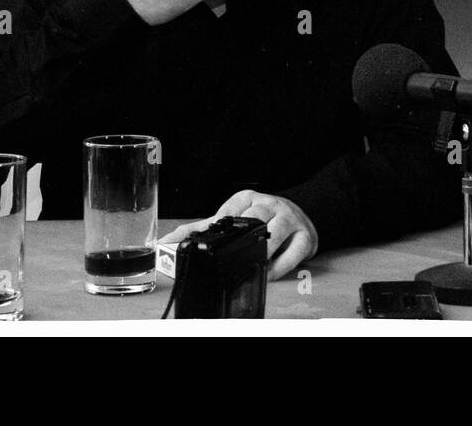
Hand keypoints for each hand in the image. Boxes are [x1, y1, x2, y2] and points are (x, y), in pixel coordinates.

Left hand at [161, 190, 318, 280]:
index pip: (228, 210)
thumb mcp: (233, 216)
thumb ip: (201, 229)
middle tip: (229, 255)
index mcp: (248, 198)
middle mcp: (271, 205)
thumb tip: (166, 241)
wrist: (303, 213)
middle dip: (242, 237)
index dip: (216, 227)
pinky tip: (269, 273)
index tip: (204, 243)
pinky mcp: (306, 236)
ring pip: (275, 234)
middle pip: (254, 218)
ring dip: (262, 253)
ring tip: (252, 266)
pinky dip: (280, 266)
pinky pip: (293, 253)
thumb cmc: (264, 217)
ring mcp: (290, 219)